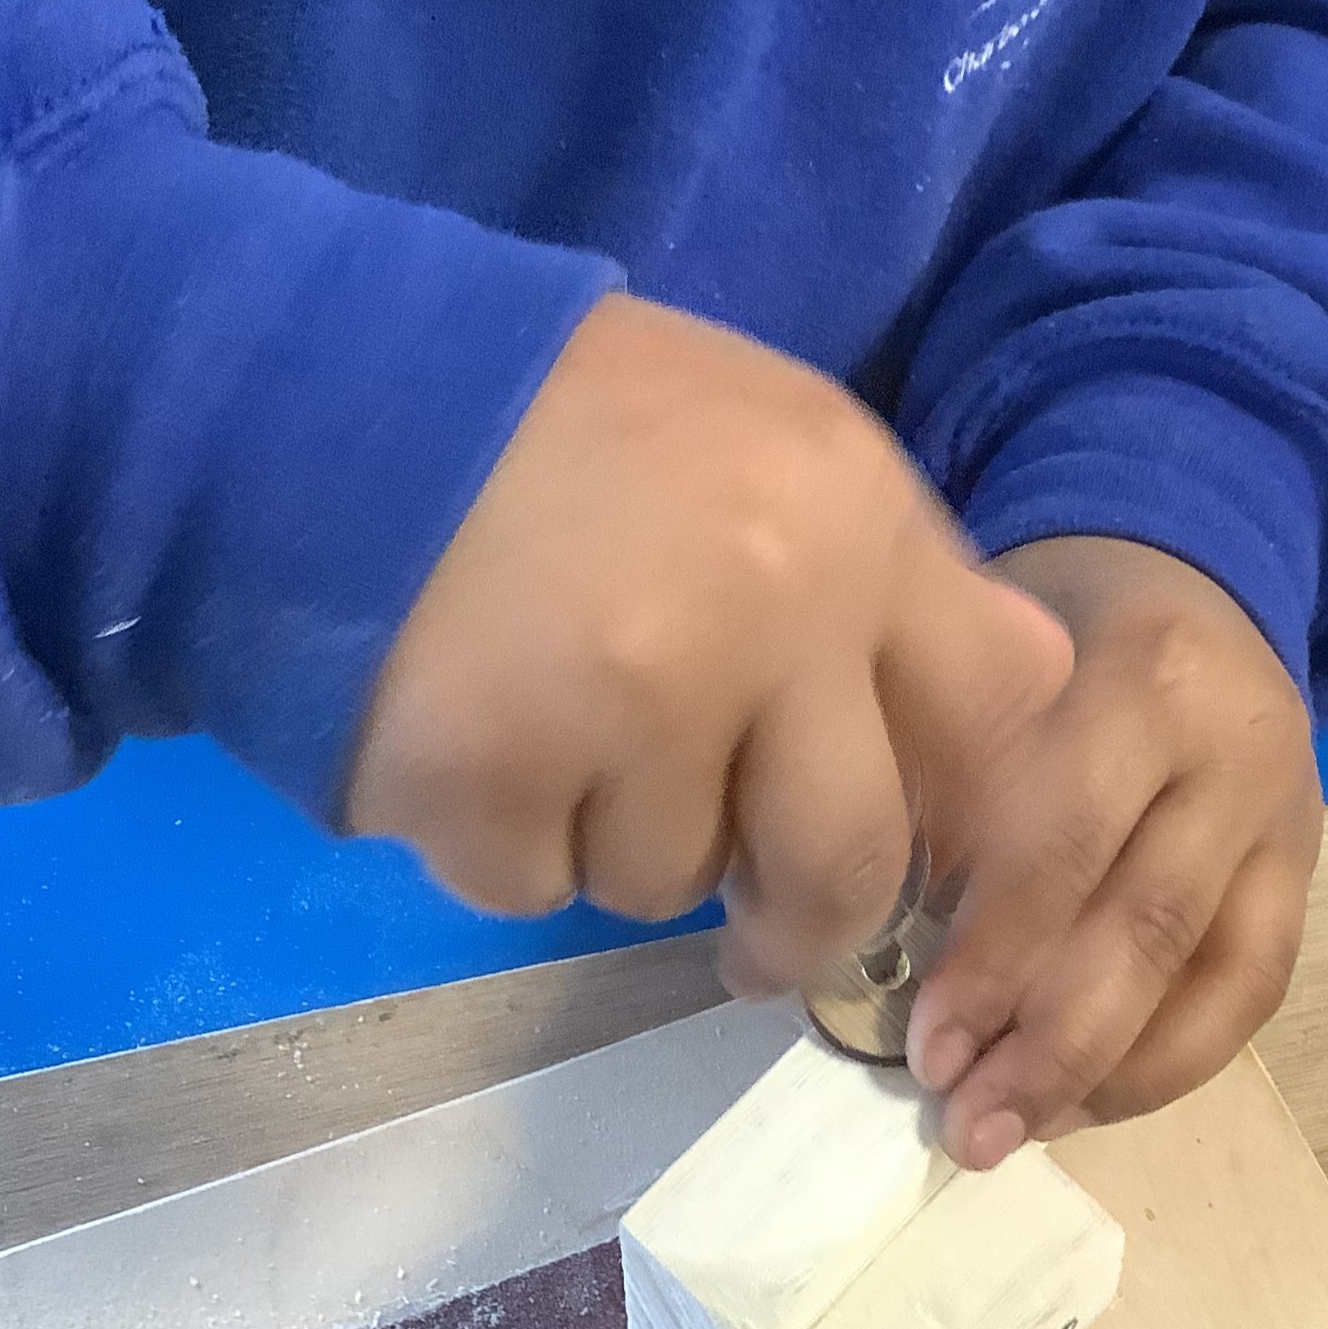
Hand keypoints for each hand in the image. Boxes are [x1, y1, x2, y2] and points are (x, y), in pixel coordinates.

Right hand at [347, 294, 1072, 991]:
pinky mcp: (494, 773)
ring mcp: (635, 696)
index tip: (913, 850)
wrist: (325, 391)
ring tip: (548, 727)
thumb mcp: (769, 445)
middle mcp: (776, 606)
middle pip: (856, 858)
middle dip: (807, 922)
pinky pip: (534, 890)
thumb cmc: (561, 422)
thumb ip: (881, 577)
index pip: (1002, 710)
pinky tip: (467, 738)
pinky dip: (500, 845)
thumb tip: (997, 729)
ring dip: (616, 843)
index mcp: (855, 514)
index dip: (968, 809)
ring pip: (673, 879)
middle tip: (761, 937)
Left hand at [907, 537, 1322, 1167]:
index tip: (921, 1041)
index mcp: (1145, 676)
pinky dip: (1165, 1065)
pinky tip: (1078, 1107)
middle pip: (1149, 920)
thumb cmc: (1053, 626)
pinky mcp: (1303, 872)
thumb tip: (844, 924)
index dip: (997, 949)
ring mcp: (1285, 817)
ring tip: (1009, 1131)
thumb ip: (945, 763)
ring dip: (1106, 1073)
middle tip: (958, 1115)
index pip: (1071, 830)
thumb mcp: (993, 650)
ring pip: (1215, 972)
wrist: (1195, 579)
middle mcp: (1236, 748)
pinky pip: (1252, 992)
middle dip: (1049, 1038)